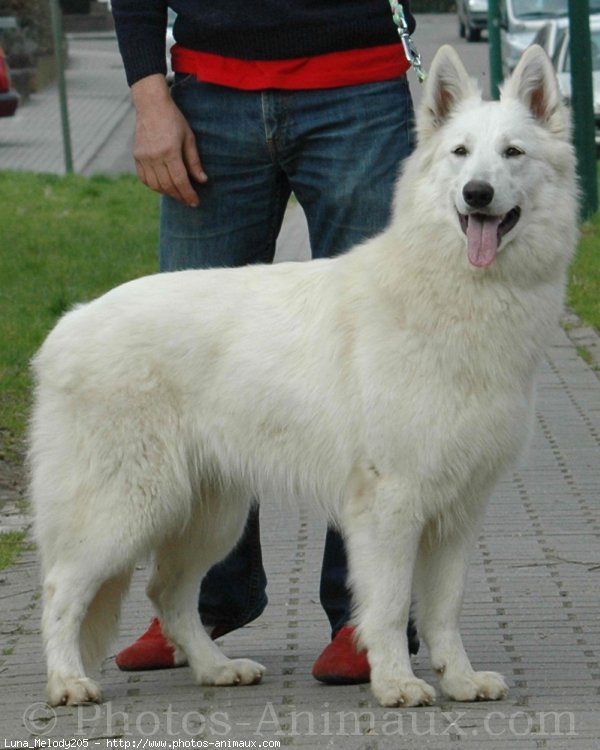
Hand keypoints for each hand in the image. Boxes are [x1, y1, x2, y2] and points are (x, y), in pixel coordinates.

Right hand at [131, 74, 206, 206]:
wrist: (151, 105)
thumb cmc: (174, 120)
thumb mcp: (189, 138)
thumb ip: (194, 161)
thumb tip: (202, 180)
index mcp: (170, 151)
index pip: (180, 181)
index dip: (188, 194)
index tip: (195, 202)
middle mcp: (154, 156)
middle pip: (167, 186)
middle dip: (179, 196)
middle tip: (188, 201)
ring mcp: (143, 157)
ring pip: (155, 185)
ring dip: (167, 193)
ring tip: (178, 194)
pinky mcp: (136, 156)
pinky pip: (145, 179)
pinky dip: (154, 186)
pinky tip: (163, 187)